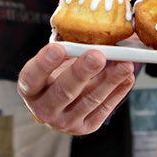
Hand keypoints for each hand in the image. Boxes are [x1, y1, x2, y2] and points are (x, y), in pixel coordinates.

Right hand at [17, 43, 135, 134]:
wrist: (57, 105)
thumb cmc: (55, 74)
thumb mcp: (53, 61)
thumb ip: (66, 49)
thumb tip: (89, 29)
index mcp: (30, 89)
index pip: (32, 78)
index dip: (44, 64)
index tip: (58, 47)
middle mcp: (44, 109)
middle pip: (63, 92)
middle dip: (82, 72)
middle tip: (98, 55)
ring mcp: (65, 122)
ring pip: (89, 101)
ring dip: (109, 81)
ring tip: (124, 64)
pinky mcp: (85, 127)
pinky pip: (104, 109)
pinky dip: (118, 91)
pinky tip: (127, 76)